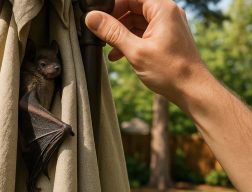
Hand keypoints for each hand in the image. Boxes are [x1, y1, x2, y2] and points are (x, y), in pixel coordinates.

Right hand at [85, 0, 209, 103]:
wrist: (192, 90)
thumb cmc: (171, 71)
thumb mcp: (136, 51)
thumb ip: (112, 33)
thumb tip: (92, 18)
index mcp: (162, 9)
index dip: (113, 5)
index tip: (98, 16)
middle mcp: (167, 14)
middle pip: (134, 7)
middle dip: (115, 21)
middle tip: (100, 33)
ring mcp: (167, 26)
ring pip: (137, 22)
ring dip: (121, 34)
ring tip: (108, 48)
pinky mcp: (166, 39)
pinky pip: (144, 33)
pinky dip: (131, 41)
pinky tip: (118, 55)